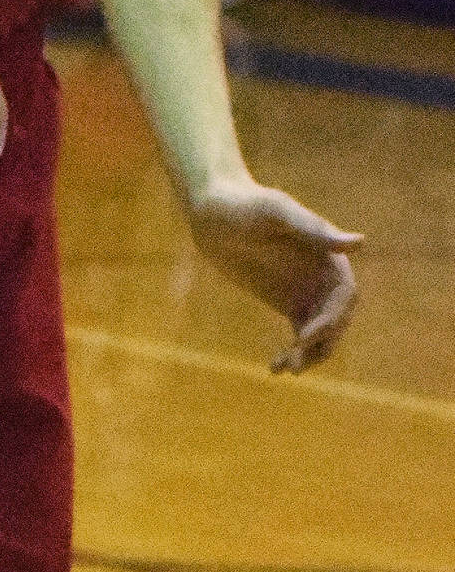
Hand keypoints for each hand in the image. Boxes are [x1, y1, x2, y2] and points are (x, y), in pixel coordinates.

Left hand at [187, 176, 361, 371]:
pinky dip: (293, 354)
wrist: (211, 210)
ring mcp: (306, 292)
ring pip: (321, 334)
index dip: (332, 317)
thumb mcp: (274, 212)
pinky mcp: (287, 303)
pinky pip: (300, 336)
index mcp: (328, 254)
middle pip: (336, 320)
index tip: (306, 334)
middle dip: (320, 342)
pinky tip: (275, 368)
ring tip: (286, 369)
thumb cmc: (243, 203)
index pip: (345, 294)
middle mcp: (323, 276)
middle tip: (294, 360)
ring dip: (309, 355)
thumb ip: (312, 228)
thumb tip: (360, 242)